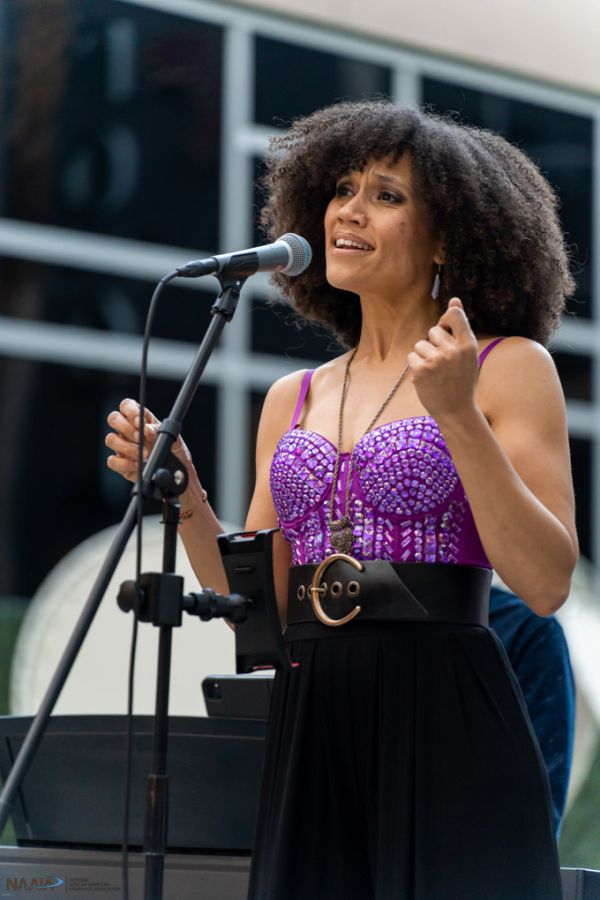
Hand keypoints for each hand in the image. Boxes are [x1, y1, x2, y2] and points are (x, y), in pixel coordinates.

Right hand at [105, 398, 191, 482]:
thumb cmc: (174, 451)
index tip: (139, 421)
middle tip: (140, 438)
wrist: (177, 473)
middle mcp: (127, 430)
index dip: (130, 410)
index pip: (127, 405)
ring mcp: (121, 446)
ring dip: (126, 447)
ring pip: (110, 439)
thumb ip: (160, 431)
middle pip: (113, 419)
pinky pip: (112, 461)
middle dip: (126, 428)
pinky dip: (124, 463)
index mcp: (140, 419)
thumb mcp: (173, 439)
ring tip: (144, 455)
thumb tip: (147, 429)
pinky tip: (137, 465)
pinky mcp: (120, 464)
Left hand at [407, 297, 478, 421]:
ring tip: (435, 372)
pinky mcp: (421, 370)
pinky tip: (427, 378)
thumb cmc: (461, 378)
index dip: (446, 319)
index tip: (446, 330)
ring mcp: (436, 361)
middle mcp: (453, 351)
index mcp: (468, 345)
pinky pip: (411, 356)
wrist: (456, 410)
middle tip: (443, 363)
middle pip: (433, 330)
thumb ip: (460, 326)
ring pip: (420, 344)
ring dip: (424, 356)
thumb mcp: (466, 353)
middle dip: (434, 343)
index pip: (454, 314)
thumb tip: (454, 299)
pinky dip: (416, 366)